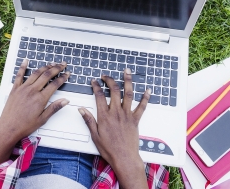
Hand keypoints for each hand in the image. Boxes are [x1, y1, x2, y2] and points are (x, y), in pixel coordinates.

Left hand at [0, 60, 69, 184]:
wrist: (8, 128)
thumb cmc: (25, 126)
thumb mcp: (43, 119)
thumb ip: (54, 108)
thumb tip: (66, 100)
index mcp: (40, 98)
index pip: (55, 84)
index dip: (63, 77)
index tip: (68, 73)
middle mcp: (32, 90)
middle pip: (47, 75)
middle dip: (56, 68)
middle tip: (63, 64)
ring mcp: (23, 88)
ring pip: (36, 73)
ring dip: (45, 67)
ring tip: (52, 63)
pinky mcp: (15, 89)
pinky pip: (19, 75)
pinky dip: (23, 67)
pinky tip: (26, 61)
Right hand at [78, 68, 149, 187]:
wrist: (124, 158)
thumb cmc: (109, 149)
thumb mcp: (94, 135)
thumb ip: (88, 120)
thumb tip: (81, 109)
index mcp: (105, 116)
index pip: (99, 96)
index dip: (96, 86)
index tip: (94, 81)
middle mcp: (116, 113)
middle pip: (114, 90)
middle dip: (110, 80)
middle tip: (106, 75)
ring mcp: (127, 115)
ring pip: (128, 94)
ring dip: (128, 81)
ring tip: (127, 72)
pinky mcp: (136, 119)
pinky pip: (142, 106)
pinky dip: (145, 98)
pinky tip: (148, 90)